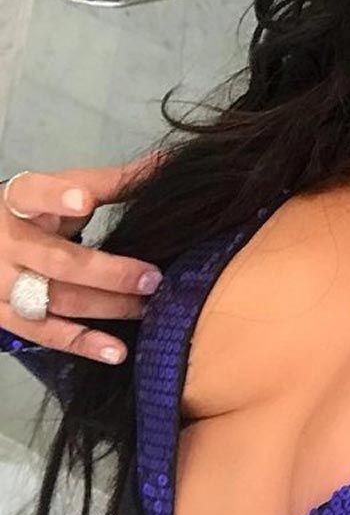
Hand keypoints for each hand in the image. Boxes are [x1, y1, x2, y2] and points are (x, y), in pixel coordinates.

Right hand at [0, 151, 166, 364]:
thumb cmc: (35, 212)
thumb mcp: (61, 188)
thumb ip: (109, 182)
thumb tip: (167, 163)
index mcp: (17, 202)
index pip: (32, 195)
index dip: (56, 197)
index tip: (85, 200)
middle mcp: (6, 245)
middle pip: (57, 261)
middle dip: (108, 272)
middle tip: (152, 278)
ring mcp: (1, 285)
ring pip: (55, 300)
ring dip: (105, 307)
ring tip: (147, 307)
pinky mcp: (6, 317)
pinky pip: (45, 334)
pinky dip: (83, 343)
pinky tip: (117, 351)